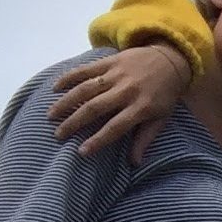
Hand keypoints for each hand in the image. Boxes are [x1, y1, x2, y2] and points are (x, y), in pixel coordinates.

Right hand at [50, 45, 192, 161]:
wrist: (171, 58)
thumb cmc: (165, 94)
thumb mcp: (161, 117)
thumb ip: (145, 138)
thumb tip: (134, 163)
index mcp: (142, 107)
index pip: (116, 127)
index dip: (98, 140)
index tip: (82, 152)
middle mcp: (127, 91)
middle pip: (95, 108)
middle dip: (74, 123)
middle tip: (58, 135)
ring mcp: (117, 74)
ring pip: (85, 89)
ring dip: (65, 102)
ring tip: (51, 115)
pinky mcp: (110, 61)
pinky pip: (85, 70)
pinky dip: (68, 78)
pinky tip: (55, 88)